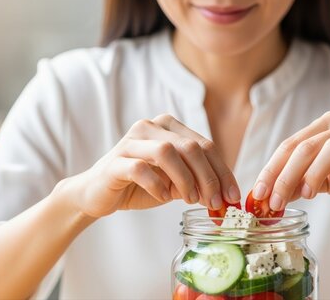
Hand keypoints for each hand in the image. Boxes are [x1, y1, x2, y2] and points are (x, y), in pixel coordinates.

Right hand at [59, 114, 240, 217]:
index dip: (222, 172)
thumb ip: (197, 182)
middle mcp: (150, 127)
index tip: (232, 197)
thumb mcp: (174, 183)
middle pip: (191, 147)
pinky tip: (161, 197)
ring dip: (185, 180)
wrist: (97, 194)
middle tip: (215, 203)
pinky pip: (141, 168)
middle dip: (208, 178)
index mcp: (168, 127)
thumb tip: (226, 195)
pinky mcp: (115, 161)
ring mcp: (131, 141)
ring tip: (189, 200)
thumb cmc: (138, 186)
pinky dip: (157, 185)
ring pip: (167, 152)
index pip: (205, 145)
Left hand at [252, 111, 329, 210]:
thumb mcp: (322, 180)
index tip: (258, 194)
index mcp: (324, 125)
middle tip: (275, 202)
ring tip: (308, 195)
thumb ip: (298, 183)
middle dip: (286, 176)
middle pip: (306, 146)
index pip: (290, 145)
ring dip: (315, 174)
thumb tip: (268, 197)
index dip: (271, 169)